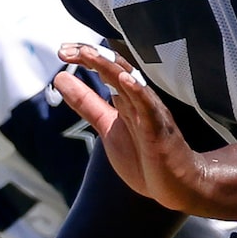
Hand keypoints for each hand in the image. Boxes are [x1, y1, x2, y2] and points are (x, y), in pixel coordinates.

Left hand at [59, 48, 221, 214]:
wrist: (176, 187)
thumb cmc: (146, 158)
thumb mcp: (107, 127)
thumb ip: (87, 104)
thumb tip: (60, 80)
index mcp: (126, 99)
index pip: (106, 70)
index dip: (85, 58)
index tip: (62, 51)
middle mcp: (139, 101)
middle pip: (116, 70)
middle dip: (92, 57)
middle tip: (65, 50)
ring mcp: (151, 114)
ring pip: (131, 84)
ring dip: (111, 68)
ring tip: (90, 54)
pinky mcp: (160, 131)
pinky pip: (150, 109)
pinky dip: (139, 93)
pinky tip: (126, 81)